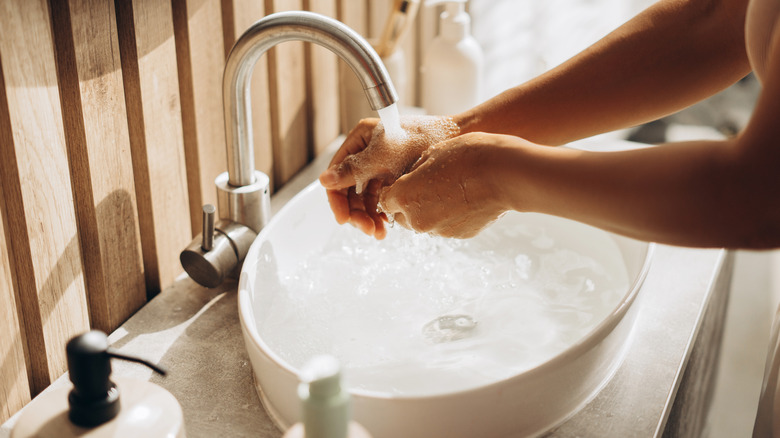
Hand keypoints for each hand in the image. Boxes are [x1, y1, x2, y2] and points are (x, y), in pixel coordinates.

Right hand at [319, 116, 459, 238]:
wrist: (457, 139)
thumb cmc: (423, 138)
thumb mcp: (385, 155)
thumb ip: (355, 169)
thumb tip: (324, 180)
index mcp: (359, 141)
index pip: (337, 173)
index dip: (338, 198)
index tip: (344, 219)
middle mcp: (367, 154)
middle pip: (350, 190)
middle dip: (357, 213)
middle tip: (368, 230)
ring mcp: (381, 167)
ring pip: (365, 199)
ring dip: (369, 217)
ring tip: (379, 233)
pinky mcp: (395, 178)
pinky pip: (381, 200)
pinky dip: (382, 214)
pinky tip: (388, 225)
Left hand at [379, 132, 518, 238]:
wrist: (504, 173)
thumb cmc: (468, 156)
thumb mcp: (433, 153)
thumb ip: (414, 171)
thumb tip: (412, 180)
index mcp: (405, 196)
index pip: (385, 201)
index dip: (393, 191)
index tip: (404, 183)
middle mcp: (418, 219)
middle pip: (403, 216)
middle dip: (410, 204)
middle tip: (427, 186)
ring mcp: (440, 230)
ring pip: (426, 223)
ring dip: (431, 210)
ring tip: (451, 189)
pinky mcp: (460, 236)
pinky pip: (447, 226)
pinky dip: (452, 216)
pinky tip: (466, 198)